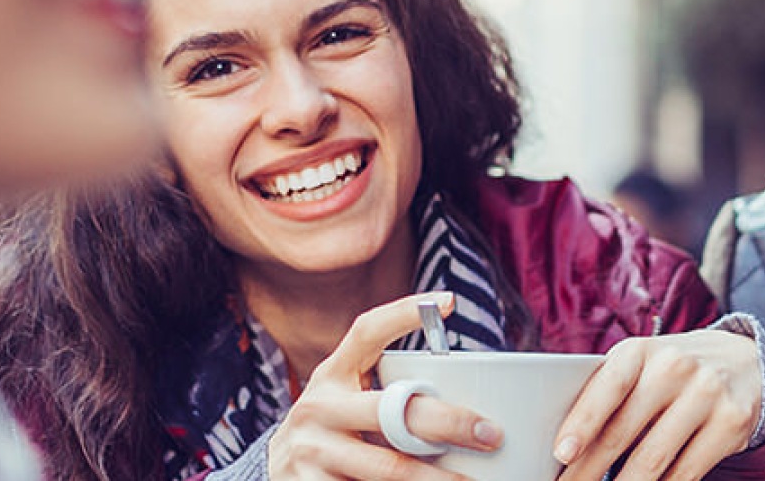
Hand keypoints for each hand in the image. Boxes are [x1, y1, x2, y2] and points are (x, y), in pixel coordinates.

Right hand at [268, 292, 503, 480]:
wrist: (274, 473)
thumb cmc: (333, 431)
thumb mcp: (346, 401)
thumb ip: (390, 393)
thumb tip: (472, 395)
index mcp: (332, 374)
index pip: (366, 332)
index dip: (404, 313)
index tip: (449, 301)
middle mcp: (319, 407)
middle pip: (394, 411)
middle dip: (449, 423)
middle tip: (490, 434)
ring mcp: (313, 450)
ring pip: (391, 467)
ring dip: (438, 479)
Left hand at [553, 330, 762, 480]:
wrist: (742, 362)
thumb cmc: (671, 371)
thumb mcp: (641, 367)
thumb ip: (608, 395)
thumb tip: (569, 450)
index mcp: (642, 350)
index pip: (609, 386)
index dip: (583, 421)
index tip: (562, 453)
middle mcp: (676, 367)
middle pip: (623, 432)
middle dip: (588, 470)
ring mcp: (707, 395)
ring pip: (653, 460)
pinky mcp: (731, 423)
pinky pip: (685, 473)